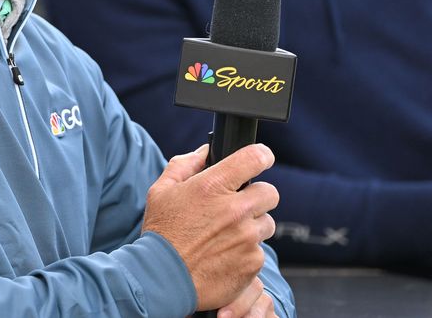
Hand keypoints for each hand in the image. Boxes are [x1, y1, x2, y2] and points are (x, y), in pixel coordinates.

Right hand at [142, 143, 278, 310]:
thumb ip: (185, 165)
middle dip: (257, 196)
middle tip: (238, 206)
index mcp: (213, 187)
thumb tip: (206, 151)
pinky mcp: (252, 264)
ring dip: (252, 227)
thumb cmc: (161, 233)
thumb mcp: (161, 190)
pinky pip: (259, 252)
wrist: (161, 279)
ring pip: (266, 224)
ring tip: (226, 236)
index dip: (261, 155)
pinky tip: (224, 257)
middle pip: (270, 193)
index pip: (255, 158)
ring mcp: (247, 239)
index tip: (261, 159)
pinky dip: (246, 254)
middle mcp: (235, 210)